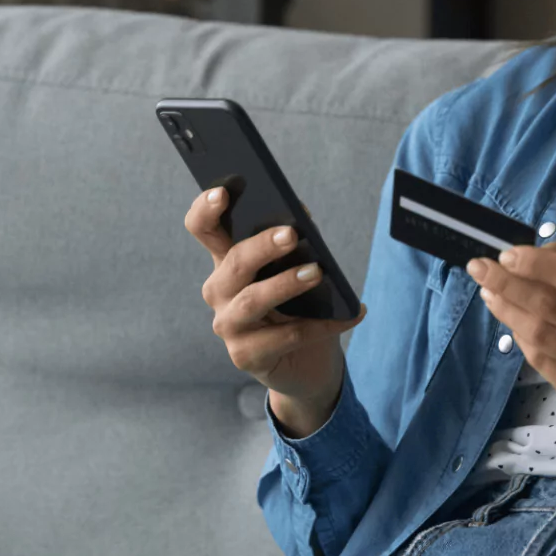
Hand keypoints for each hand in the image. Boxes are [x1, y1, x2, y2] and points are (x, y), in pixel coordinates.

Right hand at [184, 187, 365, 418]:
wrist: (309, 364)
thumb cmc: (302, 306)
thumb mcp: (298, 266)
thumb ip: (296, 239)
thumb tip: (301, 213)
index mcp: (228, 261)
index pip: (204, 229)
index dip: (206, 210)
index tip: (222, 192)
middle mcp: (219, 291)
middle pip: (233, 263)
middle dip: (262, 246)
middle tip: (292, 233)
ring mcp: (228, 326)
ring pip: (253, 300)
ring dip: (286, 284)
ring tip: (318, 272)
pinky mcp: (246, 356)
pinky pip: (286, 336)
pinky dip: (322, 324)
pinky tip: (351, 314)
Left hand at [467, 242, 555, 455]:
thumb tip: (534, 253)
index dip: (535, 264)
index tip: (507, 255)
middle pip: (550, 305)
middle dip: (508, 283)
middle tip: (480, 268)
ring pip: (540, 335)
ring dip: (508, 310)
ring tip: (489, 293)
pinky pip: (542, 362)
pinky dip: (522, 338)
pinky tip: (511, 323)